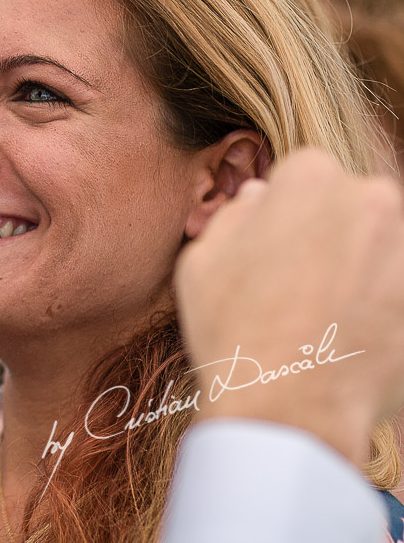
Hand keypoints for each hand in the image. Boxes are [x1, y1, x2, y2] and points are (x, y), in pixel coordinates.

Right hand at [174, 148, 403, 466]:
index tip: (279, 247)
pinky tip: (358, 338)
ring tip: (333, 317)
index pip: (306, 175)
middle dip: (333, 236)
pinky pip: (399, 291)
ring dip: (366, 270)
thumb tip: (259, 198)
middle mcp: (373, 200)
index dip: (287, 213)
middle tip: (305, 285)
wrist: (288, 410)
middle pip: (354, 205)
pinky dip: (387, 308)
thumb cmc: (235, 331)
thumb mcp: (202, 260)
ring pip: (385, 248)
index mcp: (310, 177)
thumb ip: (235, 215)